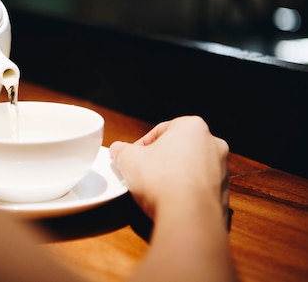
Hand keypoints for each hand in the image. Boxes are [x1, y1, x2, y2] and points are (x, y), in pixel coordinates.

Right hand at [109, 116, 228, 220]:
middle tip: (142, 173)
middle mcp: (213, 144)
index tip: (131, 159)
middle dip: (160, 160)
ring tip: (155, 191)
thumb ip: (121, 151)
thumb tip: (118, 151)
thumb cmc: (161, 179)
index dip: (140, 146)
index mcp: (192, 126)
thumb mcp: (128, 159)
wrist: (188, 215)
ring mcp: (222, 170)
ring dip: (173, 176)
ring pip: (190, 169)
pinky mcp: (225, 194)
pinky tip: (171, 202)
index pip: (159, 131)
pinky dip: (186, 193)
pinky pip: (199, 189)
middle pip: (178, 149)